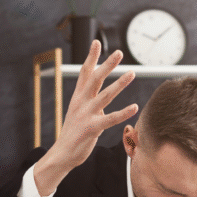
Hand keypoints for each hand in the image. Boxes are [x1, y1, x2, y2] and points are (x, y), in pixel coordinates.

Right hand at [35, 40, 136, 194]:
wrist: (62, 154)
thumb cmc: (74, 131)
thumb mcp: (79, 109)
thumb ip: (89, 97)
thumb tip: (99, 86)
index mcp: (78, 97)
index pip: (84, 73)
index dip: (91, 57)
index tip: (96, 42)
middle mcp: (81, 103)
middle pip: (95, 79)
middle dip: (107, 65)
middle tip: (119, 52)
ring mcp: (86, 115)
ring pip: (105, 96)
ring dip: (119, 84)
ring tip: (132, 73)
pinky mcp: (91, 129)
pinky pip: (110, 119)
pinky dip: (123, 113)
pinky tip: (134, 107)